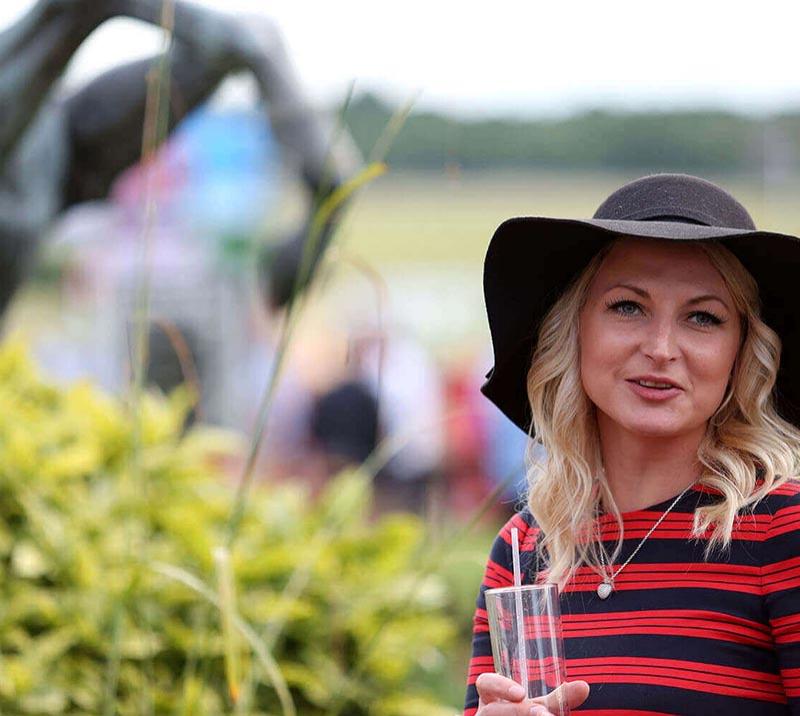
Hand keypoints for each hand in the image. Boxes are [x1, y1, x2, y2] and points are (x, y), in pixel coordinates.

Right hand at [475, 672, 589, 714]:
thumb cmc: (523, 715)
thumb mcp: (537, 707)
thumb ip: (557, 699)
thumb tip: (584, 687)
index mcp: (491, 697)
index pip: (485, 682)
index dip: (499, 685)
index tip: (521, 693)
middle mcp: (486, 712)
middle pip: (492, 710)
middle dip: (518, 711)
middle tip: (541, 713)